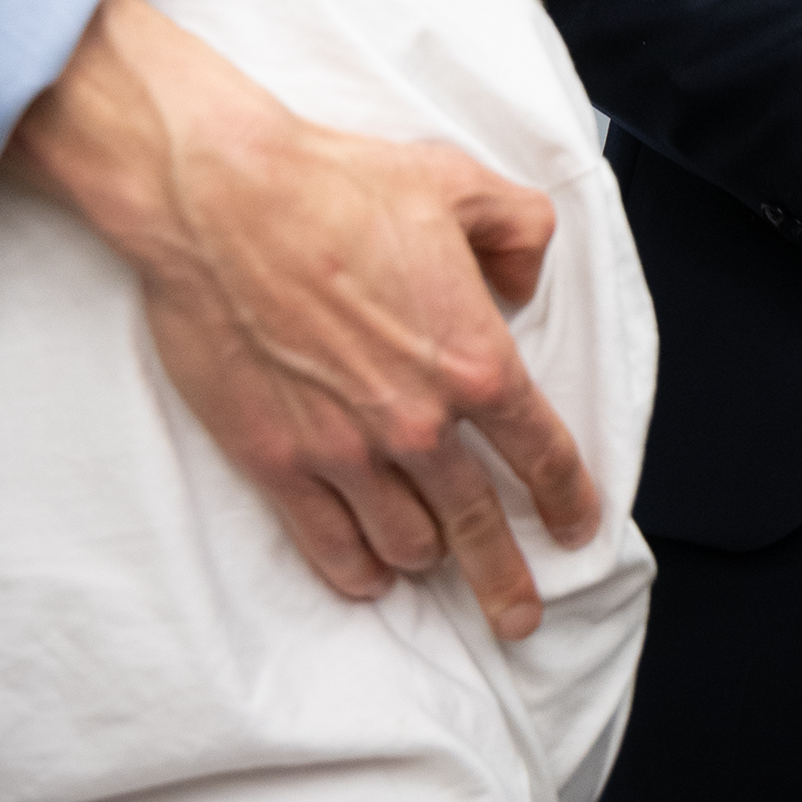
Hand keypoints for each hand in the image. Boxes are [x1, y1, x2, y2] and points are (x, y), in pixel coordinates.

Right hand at [6, 0, 601, 637]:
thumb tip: (523, 285)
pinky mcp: (276, 462)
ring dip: (426, 557)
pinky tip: (371, 575)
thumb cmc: (339, 185)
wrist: (222, 202)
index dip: (568, 497)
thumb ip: (519, 232)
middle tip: (521, 617)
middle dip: (506, 580)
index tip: (578, 530)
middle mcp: (418, 421)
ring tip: (433, 562)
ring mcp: (344, 451)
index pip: (541, 451)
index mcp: (473, 359)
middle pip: (478, 526)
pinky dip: (358, 570)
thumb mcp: (460, 184)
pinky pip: (330, 546)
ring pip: (406, 542)